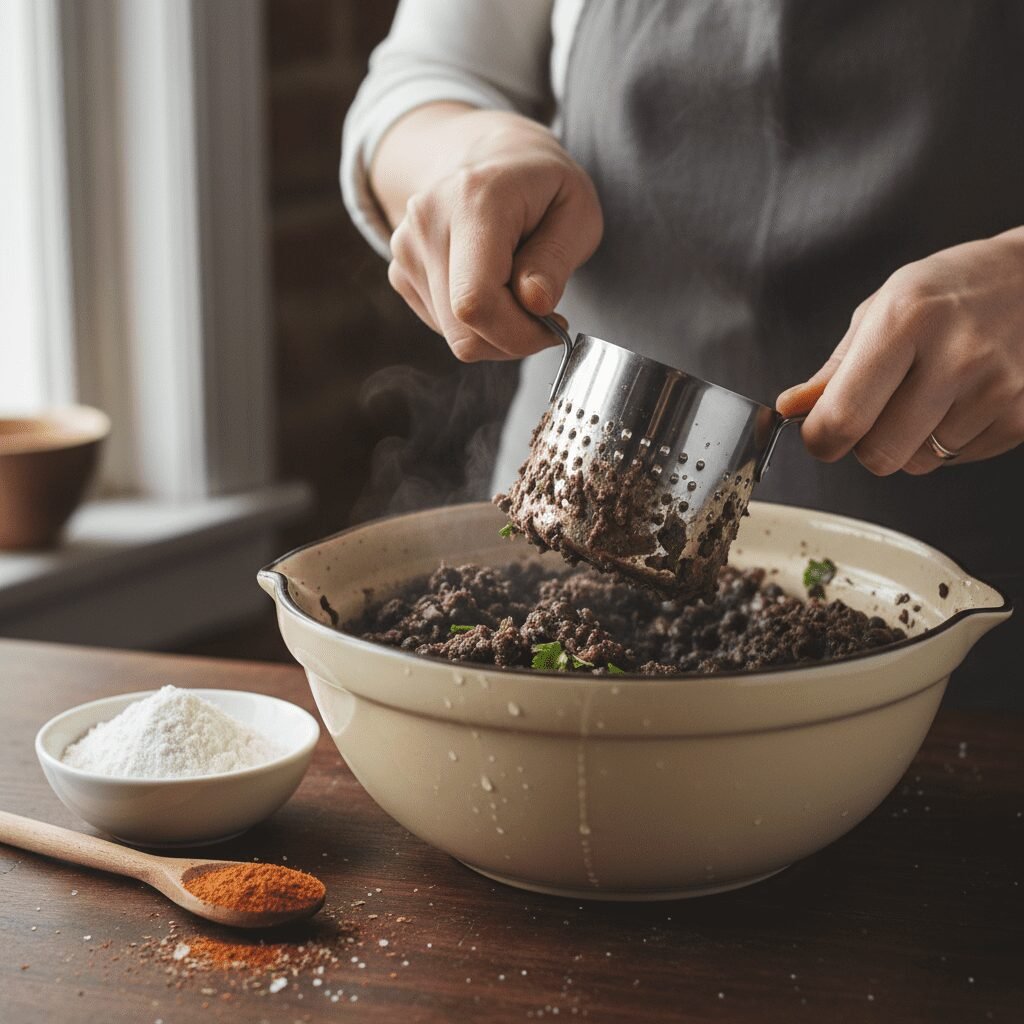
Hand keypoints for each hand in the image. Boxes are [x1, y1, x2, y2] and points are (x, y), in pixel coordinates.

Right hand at [375, 105, 602, 360]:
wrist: (487, 154)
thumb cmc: (542, 185)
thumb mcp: (577, 211)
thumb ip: (556, 260)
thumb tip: (534, 304)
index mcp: (473, 200)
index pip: (476, 302)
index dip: (518, 334)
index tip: (553, 326)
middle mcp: (427, 223)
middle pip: (463, 330)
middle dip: (512, 339)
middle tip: (543, 316)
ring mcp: (406, 248)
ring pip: (453, 336)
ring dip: (496, 333)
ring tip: (517, 290)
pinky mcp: (400, 271)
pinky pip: (443, 327)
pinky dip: (475, 324)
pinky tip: (492, 287)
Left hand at [777, 227, 1023, 473]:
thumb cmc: (955, 289)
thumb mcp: (886, 308)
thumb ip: (836, 367)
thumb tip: (793, 408)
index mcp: (906, 319)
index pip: (844, 416)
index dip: (820, 439)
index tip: (819, 434)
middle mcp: (955, 354)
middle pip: (879, 454)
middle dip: (863, 445)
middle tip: (874, 415)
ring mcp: (996, 388)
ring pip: (918, 462)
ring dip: (910, 441)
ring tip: (929, 393)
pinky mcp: (1022, 416)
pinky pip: (957, 459)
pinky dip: (948, 441)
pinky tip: (961, 399)